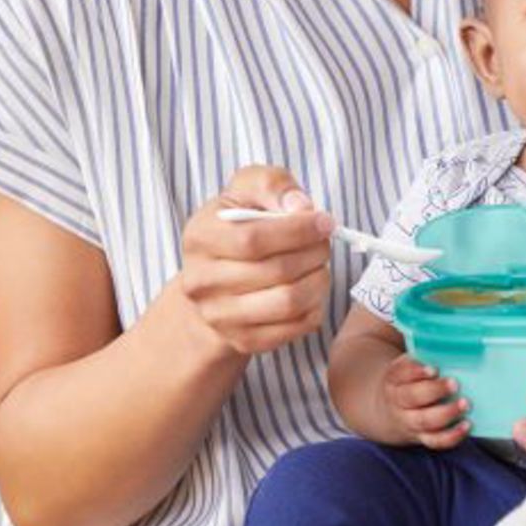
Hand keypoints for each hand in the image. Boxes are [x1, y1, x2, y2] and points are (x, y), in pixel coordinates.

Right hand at [180, 165, 333, 355]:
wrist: (216, 274)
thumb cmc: (239, 223)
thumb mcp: (248, 188)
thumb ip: (272, 185)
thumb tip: (300, 206)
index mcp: (199, 237)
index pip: (252, 239)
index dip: (297, 230)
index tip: (324, 221)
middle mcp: (200, 282)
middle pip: (275, 271)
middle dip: (314, 252)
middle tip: (325, 241)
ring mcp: (219, 317)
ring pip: (287, 302)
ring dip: (318, 279)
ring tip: (319, 263)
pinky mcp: (242, 340)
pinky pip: (294, 328)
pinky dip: (315, 306)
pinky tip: (311, 286)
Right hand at [381, 354, 471, 448]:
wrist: (388, 410)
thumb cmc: (407, 380)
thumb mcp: (407, 365)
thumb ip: (423, 356)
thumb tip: (451, 341)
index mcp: (394, 378)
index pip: (402, 373)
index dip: (417, 371)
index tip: (434, 369)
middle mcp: (399, 401)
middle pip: (413, 398)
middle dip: (435, 391)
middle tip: (454, 383)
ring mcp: (409, 422)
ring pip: (424, 421)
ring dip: (446, 413)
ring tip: (464, 403)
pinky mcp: (421, 437)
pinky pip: (435, 441)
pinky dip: (452, 436)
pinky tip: (467, 425)